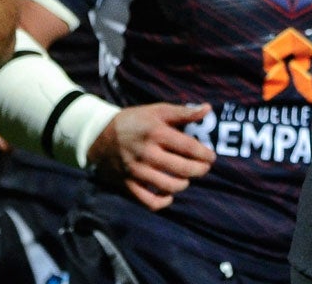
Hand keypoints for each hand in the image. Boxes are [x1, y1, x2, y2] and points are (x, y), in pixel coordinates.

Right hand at [87, 102, 215, 209]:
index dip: (204, 154)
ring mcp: (136, 171)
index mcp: (156, 132)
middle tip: (204, 168)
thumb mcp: (158, 110)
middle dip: (199, 170)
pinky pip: (148, 201)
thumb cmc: (135, 121)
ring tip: (187, 178)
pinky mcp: (127, 185)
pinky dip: (163, 202)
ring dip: (183, 184)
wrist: (100, 136)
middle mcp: (147, 153)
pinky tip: (169, 194)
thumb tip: (207, 109)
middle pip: (182, 169)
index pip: (189, 147)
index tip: (211, 156)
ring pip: (168, 186)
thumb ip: (184, 112)